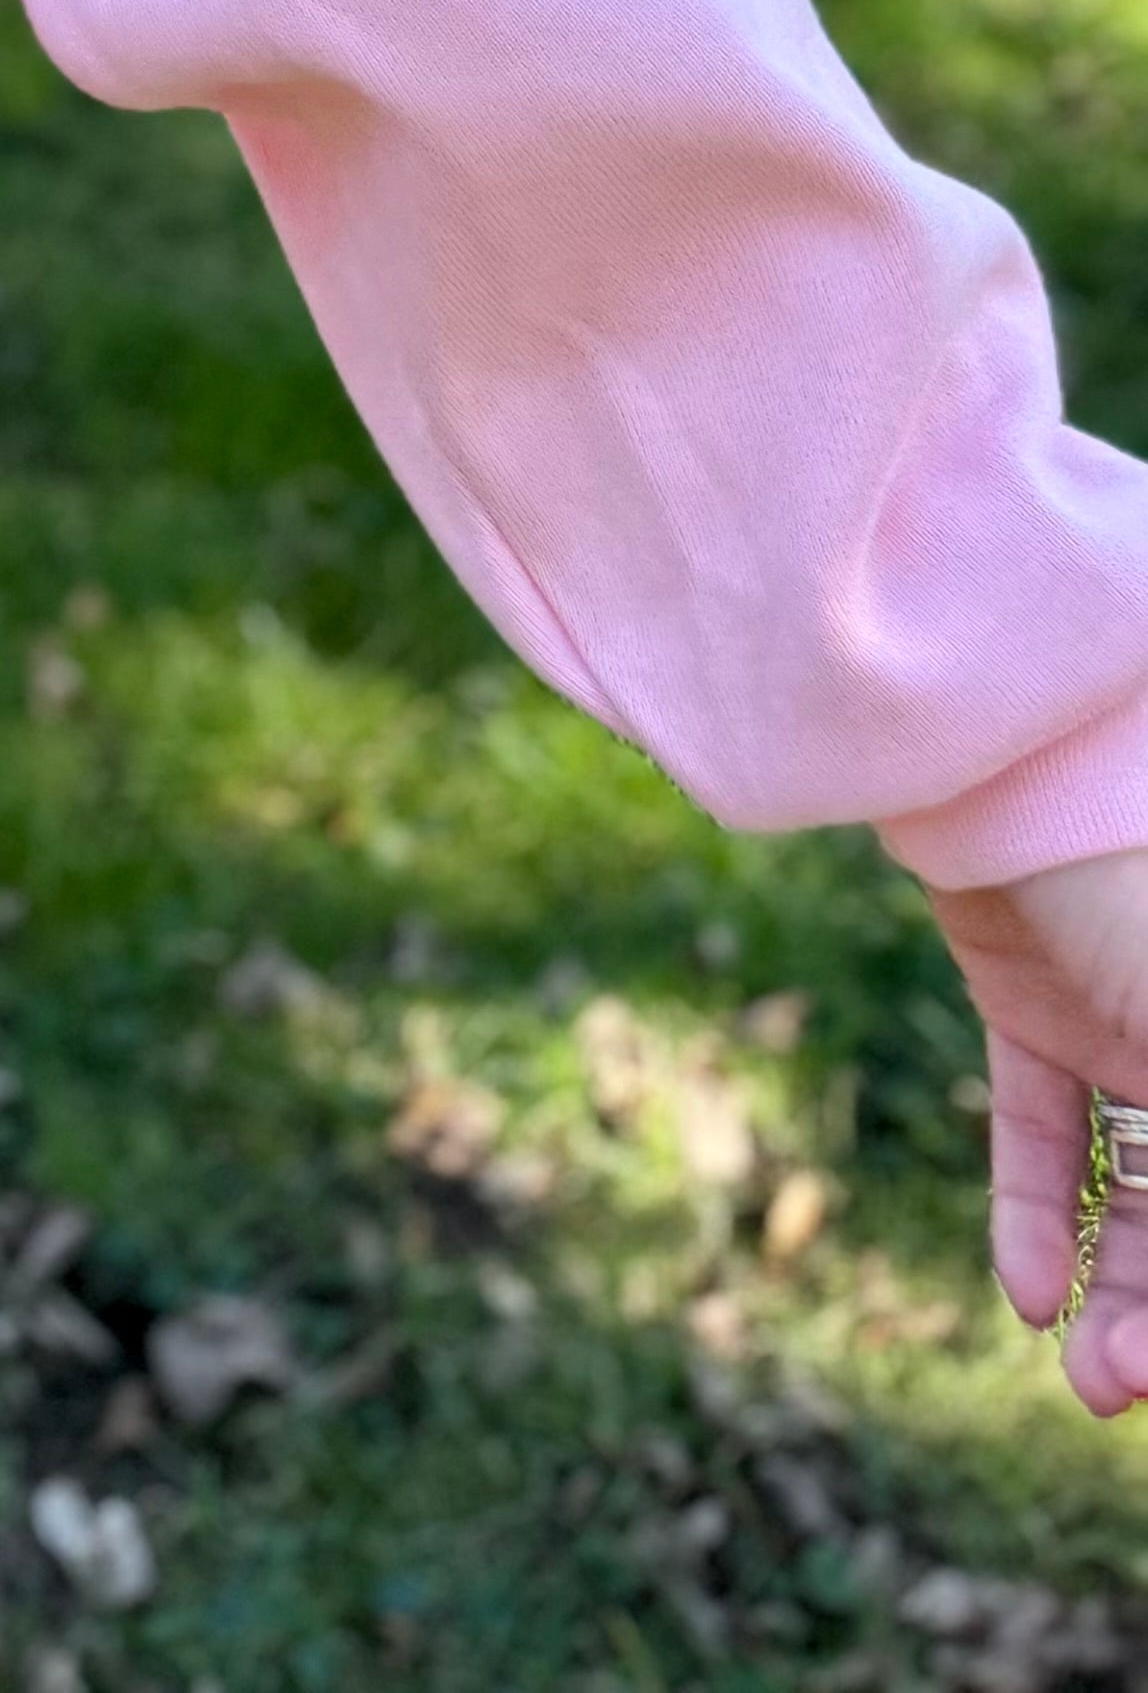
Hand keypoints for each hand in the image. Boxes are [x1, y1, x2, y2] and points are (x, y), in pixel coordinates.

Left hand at [931, 849, 1147, 1411]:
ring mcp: (1124, 1013)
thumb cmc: (1139, 882)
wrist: (1004, 751)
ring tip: (1083, 1375)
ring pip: (1135, 1187)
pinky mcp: (1029, 997)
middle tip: (1123, 1388)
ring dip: (1118, 1290)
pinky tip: (1026, 1294)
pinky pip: (1041, 1124)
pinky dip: (1034, 1209)